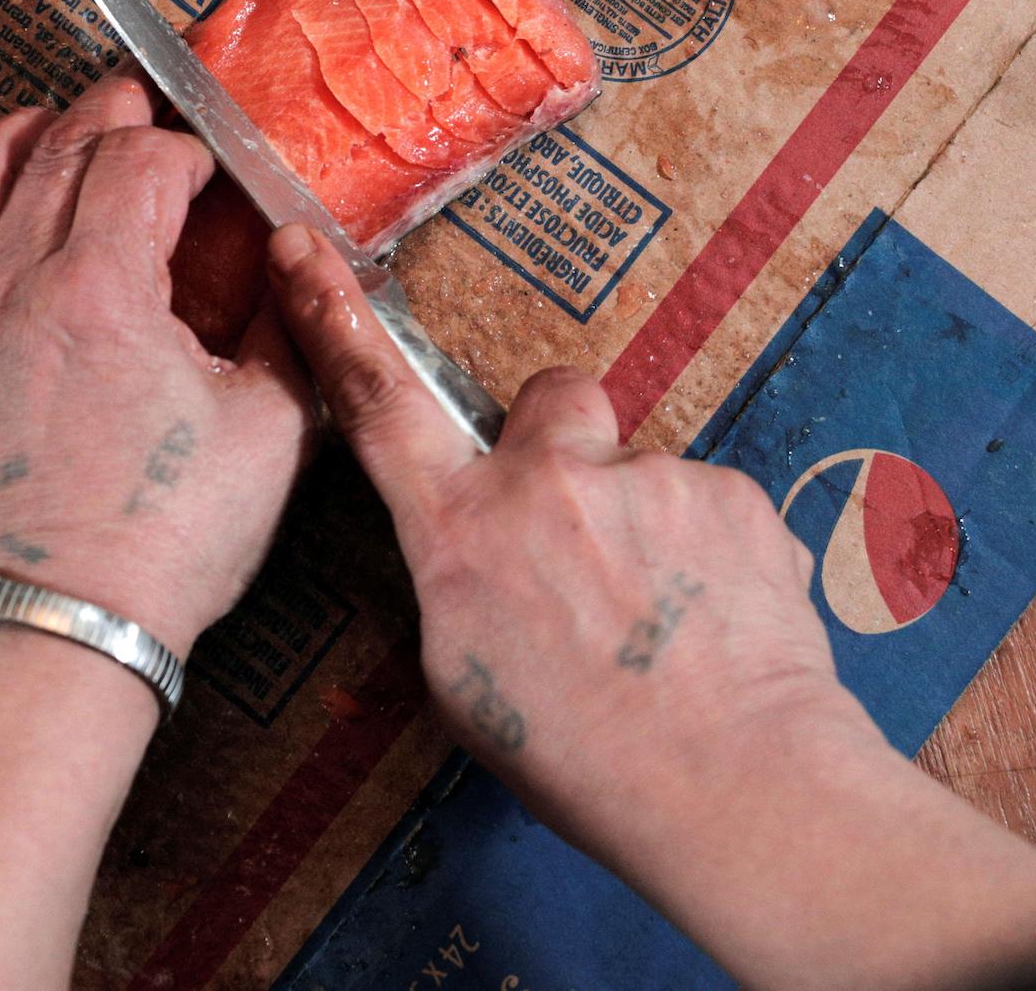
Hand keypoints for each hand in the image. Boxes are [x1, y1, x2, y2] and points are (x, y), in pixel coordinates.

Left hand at [0, 74, 312, 655]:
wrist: (58, 619)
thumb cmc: (164, 540)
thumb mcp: (271, 430)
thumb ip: (290, 330)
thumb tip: (301, 268)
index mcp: (104, 287)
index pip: (141, 160)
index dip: (185, 148)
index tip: (210, 169)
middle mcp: (17, 283)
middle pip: (57, 149)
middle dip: (108, 112)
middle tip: (140, 101)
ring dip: (16, 137)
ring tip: (48, 124)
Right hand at [260, 223, 856, 841]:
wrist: (732, 783)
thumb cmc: (586, 759)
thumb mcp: (461, 679)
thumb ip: (460, 578)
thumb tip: (478, 549)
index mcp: (461, 534)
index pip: (379, 404)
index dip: (333, 321)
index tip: (303, 252)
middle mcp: (548, 485)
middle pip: (552, 401)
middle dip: (567, 446)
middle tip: (589, 534)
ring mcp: (646, 479)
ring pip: (641, 474)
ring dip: (648, 527)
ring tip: (665, 625)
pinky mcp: (731, 495)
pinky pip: (712, 508)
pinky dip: (712, 558)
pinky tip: (715, 629)